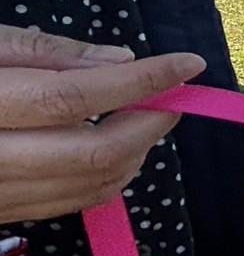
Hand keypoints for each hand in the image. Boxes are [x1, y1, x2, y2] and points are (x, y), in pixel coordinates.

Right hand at [0, 25, 205, 224]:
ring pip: (86, 186)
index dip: (137, 82)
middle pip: (88, 153)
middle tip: (171, 97)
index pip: (71, 96)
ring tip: (145, 118)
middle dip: (147, 125)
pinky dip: (108, 178)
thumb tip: (119, 62)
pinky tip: (118, 150)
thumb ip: (43, 52)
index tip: (187, 64)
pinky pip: (67, 204)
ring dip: (135, 154)